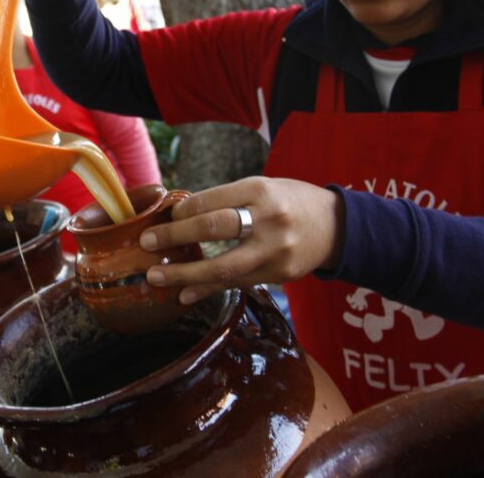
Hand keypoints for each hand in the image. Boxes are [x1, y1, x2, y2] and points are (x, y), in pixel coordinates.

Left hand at [140, 177, 345, 303]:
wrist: (337, 227)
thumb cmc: (290, 202)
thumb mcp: (264, 188)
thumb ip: (228, 201)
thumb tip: (180, 215)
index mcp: (261, 191)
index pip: (213, 201)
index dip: (183, 211)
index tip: (165, 218)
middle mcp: (268, 220)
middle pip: (214, 229)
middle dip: (175, 236)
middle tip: (146, 242)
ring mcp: (274, 251)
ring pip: (223, 266)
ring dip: (185, 274)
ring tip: (156, 277)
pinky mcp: (278, 275)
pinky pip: (236, 284)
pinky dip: (207, 289)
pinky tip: (184, 295)